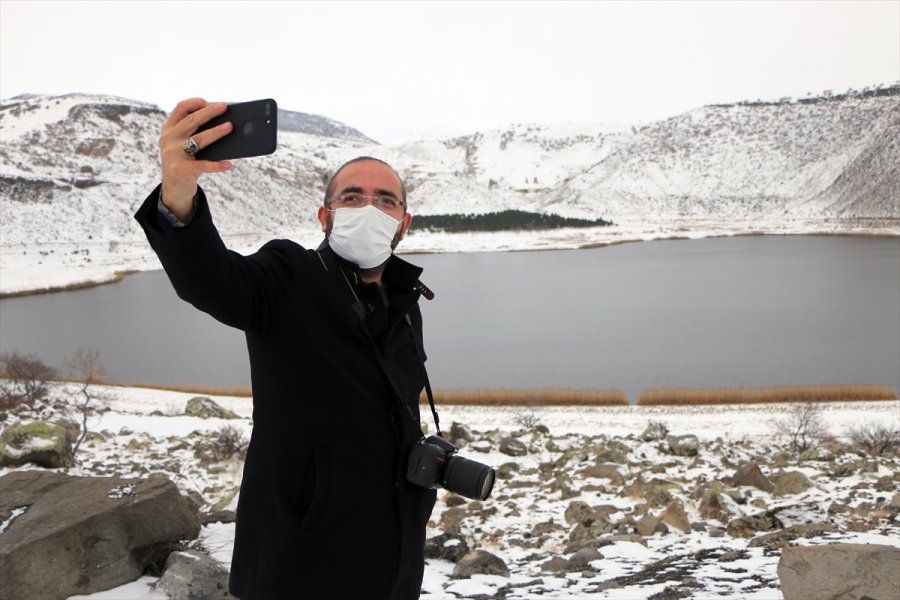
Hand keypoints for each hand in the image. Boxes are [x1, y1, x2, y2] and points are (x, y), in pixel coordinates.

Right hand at [159, 98, 232, 220]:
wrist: (174, 189)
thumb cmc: (187, 162)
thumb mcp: (186, 145)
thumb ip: (197, 134)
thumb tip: (226, 123)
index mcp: (169, 129)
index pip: (180, 108)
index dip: (195, 102)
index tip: (209, 102)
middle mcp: (168, 139)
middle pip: (191, 121)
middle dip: (209, 112)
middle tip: (224, 107)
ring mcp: (173, 154)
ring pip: (198, 139)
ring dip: (215, 132)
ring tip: (230, 127)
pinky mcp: (180, 169)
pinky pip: (203, 165)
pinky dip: (217, 165)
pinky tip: (229, 164)